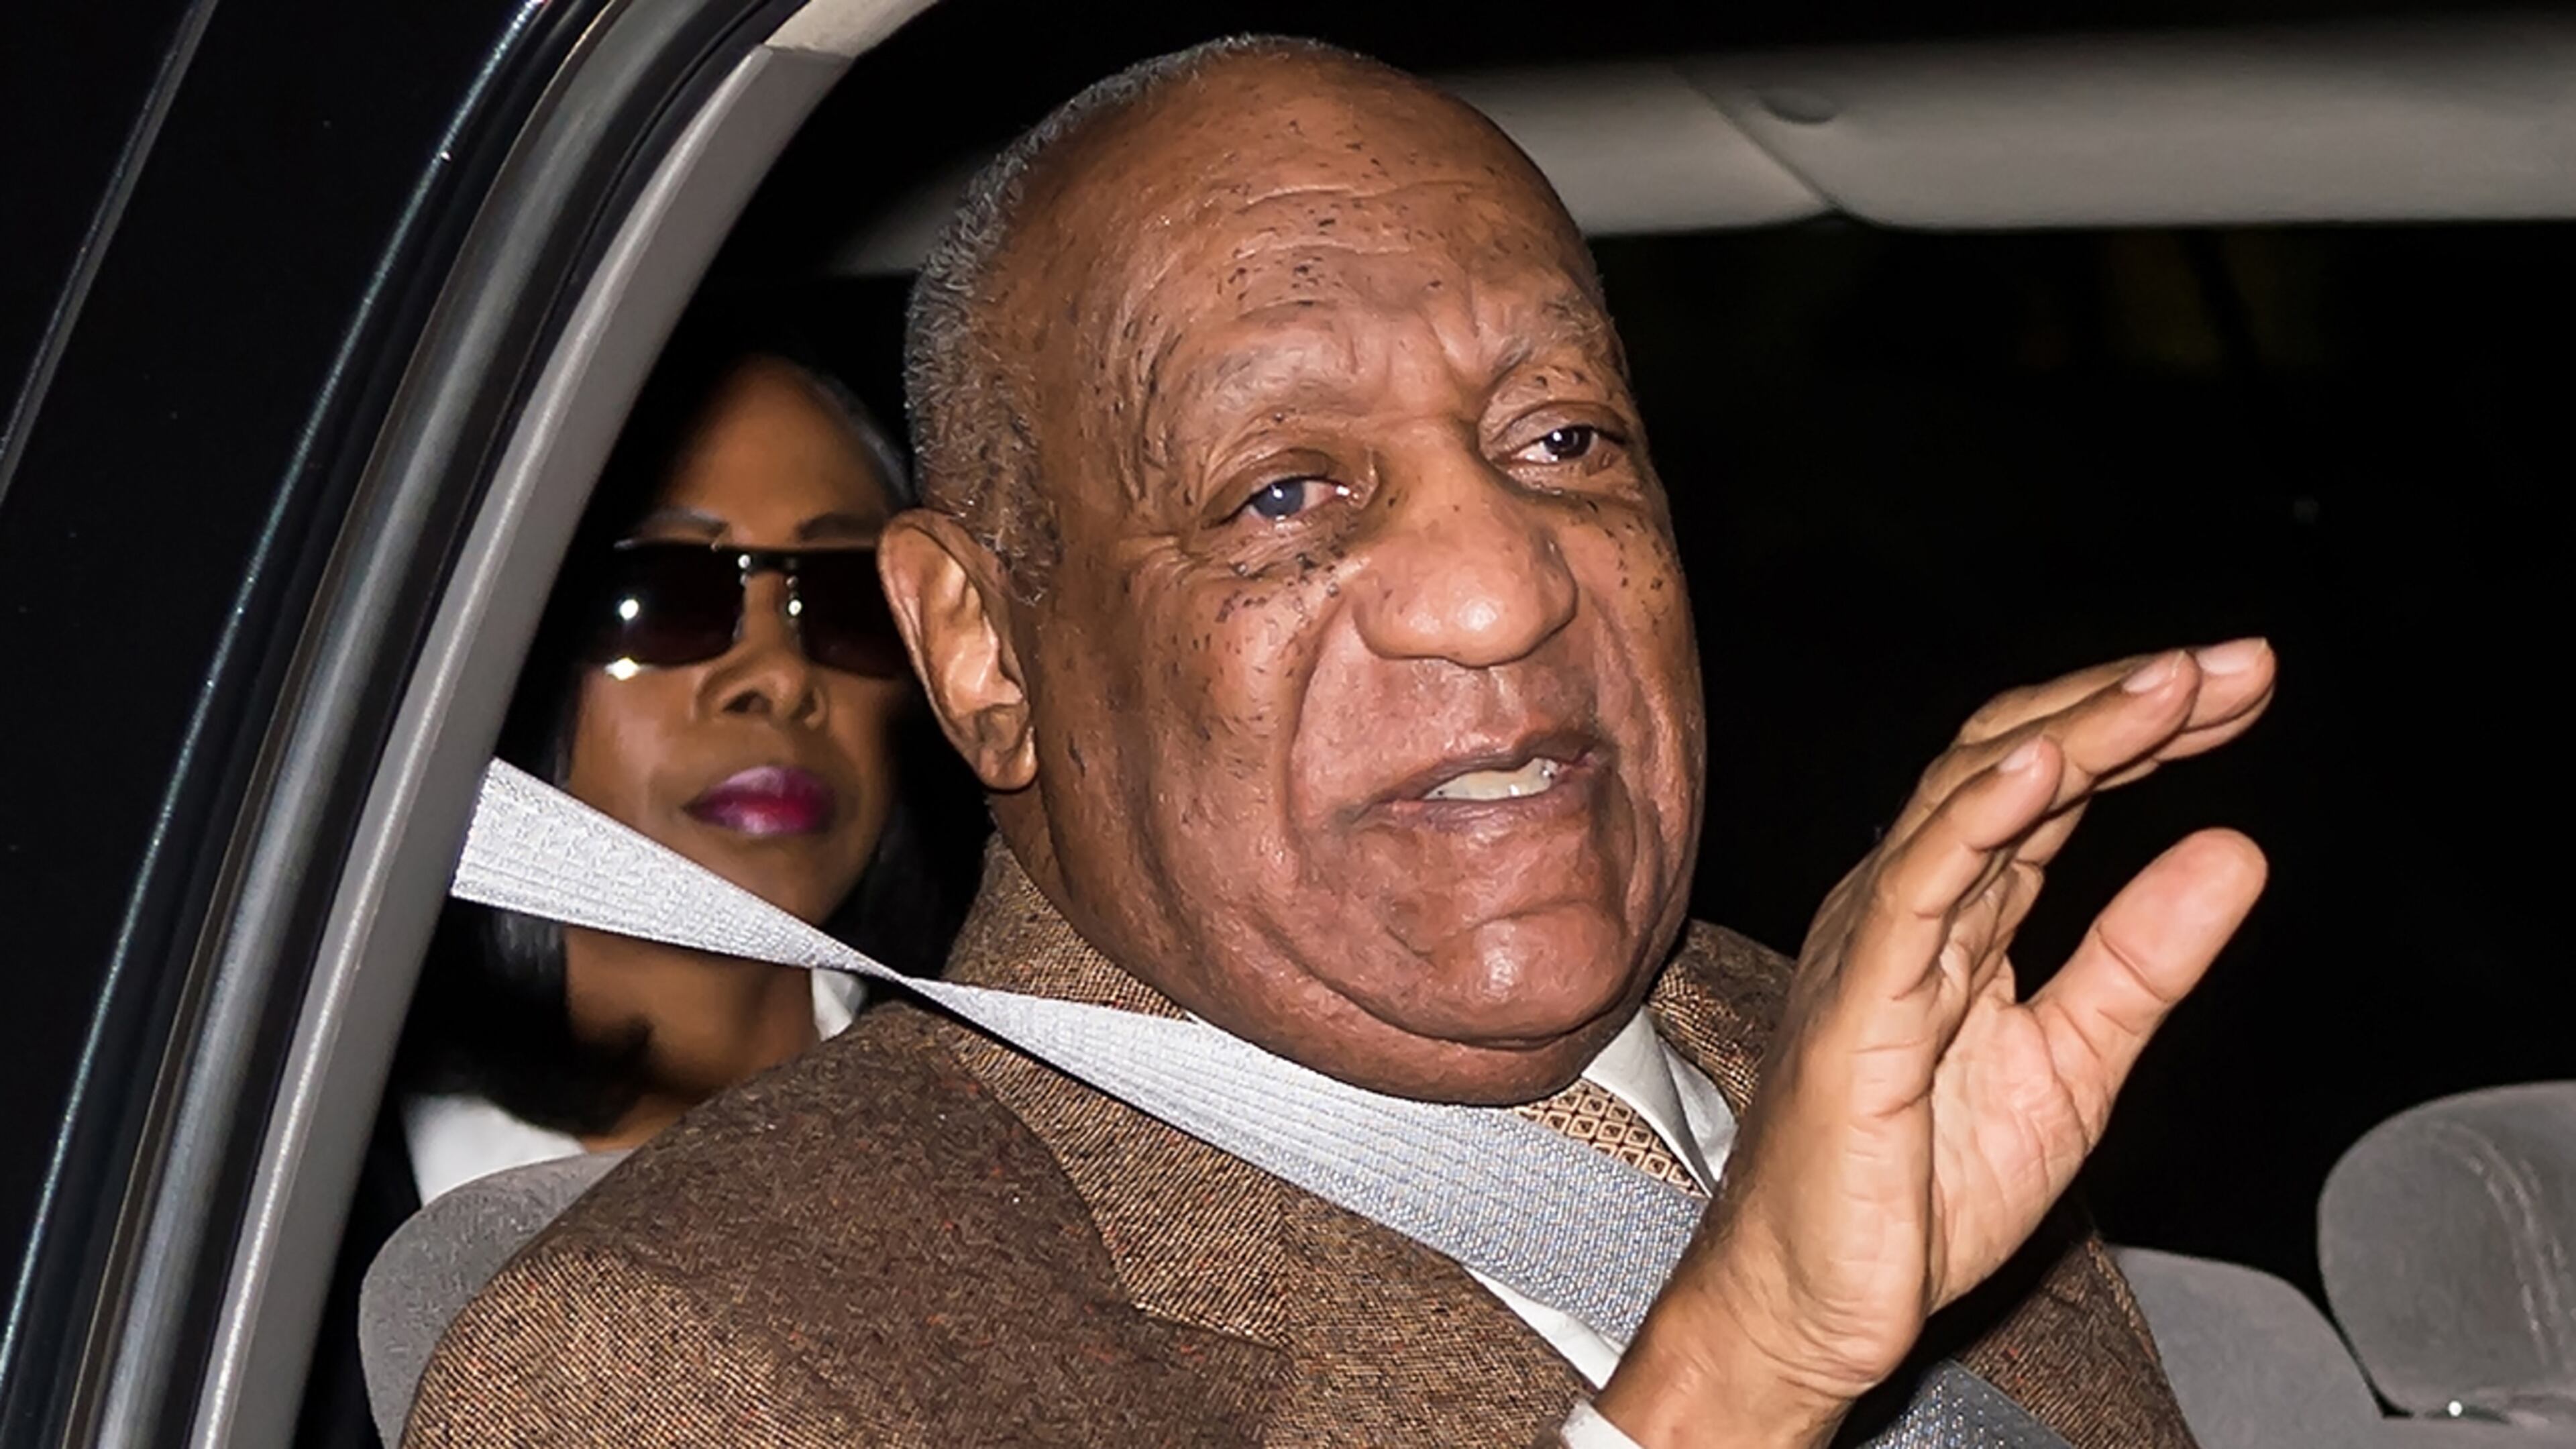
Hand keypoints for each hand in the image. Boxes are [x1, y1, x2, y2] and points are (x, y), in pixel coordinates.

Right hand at [1595, 640, 2275, 1447]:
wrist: (1808, 1304)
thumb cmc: (1911, 1190)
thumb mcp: (2072, 1066)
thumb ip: (2142, 961)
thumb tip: (2238, 847)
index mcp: (1954, 912)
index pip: (2050, 784)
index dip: (2145, 729)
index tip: (2245, 688)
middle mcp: (1905, 903)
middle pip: (2010, 761)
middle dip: (2127, 703)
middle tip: (2240, 665)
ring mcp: (1871, 946)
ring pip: (1967, 800)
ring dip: (2079, 733)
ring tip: (2173, 685)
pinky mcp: (1856, 1009)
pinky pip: (1914, 890)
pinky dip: (1978, 818)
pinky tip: (2049, 767)